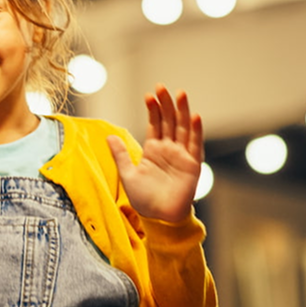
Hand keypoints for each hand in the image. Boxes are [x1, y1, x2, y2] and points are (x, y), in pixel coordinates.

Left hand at [107, 84, 203, 222]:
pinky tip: (194, 116)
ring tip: (180, 94)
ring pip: (183, 129)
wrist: (158, 219)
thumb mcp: (127, 174)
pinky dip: (195, 131)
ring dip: (182, 111)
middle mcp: (169, 150)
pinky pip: (195, 146)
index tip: (148, 95)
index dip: (153, 109)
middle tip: (162, 87)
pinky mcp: (192, 166)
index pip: (155, 124)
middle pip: (169, 122)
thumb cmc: (144, 199)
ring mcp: (181, 156)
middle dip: (166, 104)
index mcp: (153, 150)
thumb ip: (120, 155)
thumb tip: (109, 136)